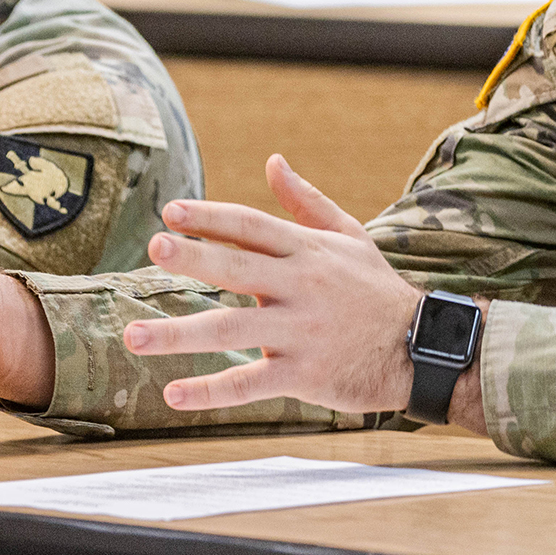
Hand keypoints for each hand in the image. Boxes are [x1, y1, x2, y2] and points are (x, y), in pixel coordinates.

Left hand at [124, 155, 455, 418]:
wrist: (422, 348)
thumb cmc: (375, 290)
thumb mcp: (349, 237)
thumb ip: (306, 201)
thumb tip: (272, 160)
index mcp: (308, 251)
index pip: (252, 226)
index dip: (211, 218)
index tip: (171, 211)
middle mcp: (301, 287)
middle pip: (238, 268)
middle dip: (195, 258)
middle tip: (154, 248)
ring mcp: (300, 332)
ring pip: (231, 330)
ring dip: (179, 335)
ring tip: (132, 337)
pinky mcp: (303, 374)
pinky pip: (249, 384)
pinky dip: (210, 391)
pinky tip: (174, 394)